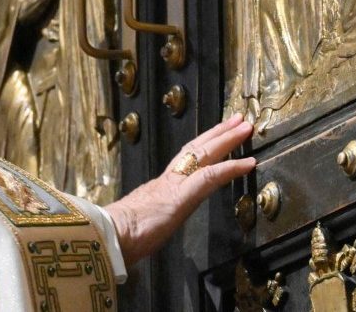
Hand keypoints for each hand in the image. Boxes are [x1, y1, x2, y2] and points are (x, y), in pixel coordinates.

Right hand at [103, 114, 254, 266]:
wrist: (107, 236)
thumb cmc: (118, 236)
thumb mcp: (138, 224)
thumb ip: (145, 219)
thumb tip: (142, 226)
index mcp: (160, 187)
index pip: (185, 160)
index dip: (202, 145)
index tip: (218, 134)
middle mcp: (168, 180)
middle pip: (196, 149)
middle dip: (218, 133)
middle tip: (238, 119)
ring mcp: (175, 186)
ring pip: (204, 155)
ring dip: (227, 140)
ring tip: (245, 128)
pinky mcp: (181, 196)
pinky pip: (210, 177)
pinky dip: (231, 168)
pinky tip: (249, 162)